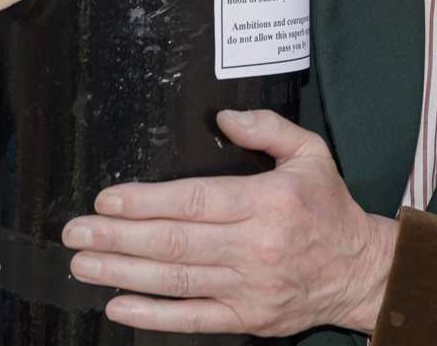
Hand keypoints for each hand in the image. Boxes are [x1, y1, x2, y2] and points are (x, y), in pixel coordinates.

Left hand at [62, 109, 397, 336]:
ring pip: (175, 280)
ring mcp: (249, 288)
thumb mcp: (311, 154)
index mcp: (268, 203)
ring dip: (122, 272)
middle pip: (174, 242)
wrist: (360, 271)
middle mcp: (256, 247)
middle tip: (76, 231)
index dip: (146, 201)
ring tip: (82, 263)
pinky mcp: (247, 318)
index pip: (195, 201)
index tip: (107, 198)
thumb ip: (268, 129)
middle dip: (118, 236)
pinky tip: (118, 305)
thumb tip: (223, 118)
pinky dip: (152, 315)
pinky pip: (192, 319)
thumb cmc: (329, 208)